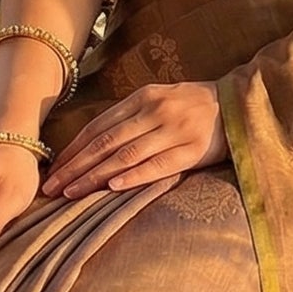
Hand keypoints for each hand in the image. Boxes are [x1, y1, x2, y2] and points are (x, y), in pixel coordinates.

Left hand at [42, 81, 226, 199]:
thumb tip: (93, 142)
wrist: (242, 104)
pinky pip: (158, 165)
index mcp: (142, 97)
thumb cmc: (195, 106)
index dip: (72, 149)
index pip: (98, 127)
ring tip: (72, 194)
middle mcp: (155, 111)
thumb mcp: (160, 99)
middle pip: (105, 142)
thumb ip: (131, 117)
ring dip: (95, 176)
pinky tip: (113, 188)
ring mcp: (174, 130)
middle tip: (50, 188)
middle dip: (74, 167)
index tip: (52, 169)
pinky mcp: (193, 150)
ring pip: (125, 156)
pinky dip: (134, 176)